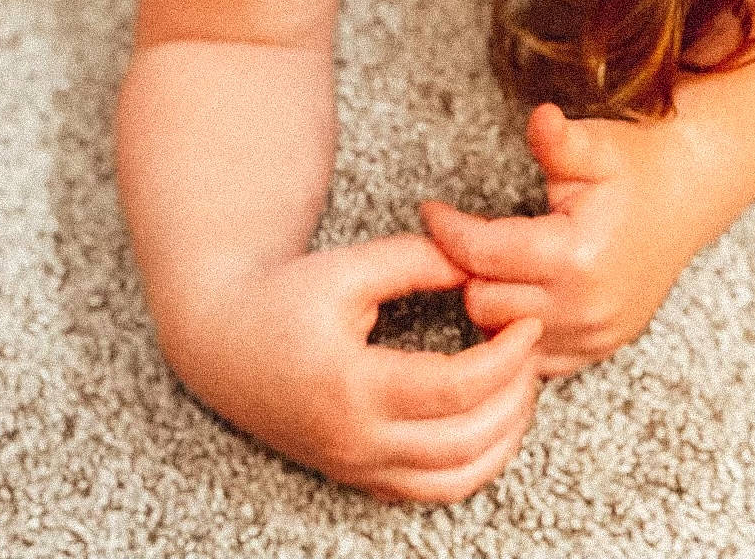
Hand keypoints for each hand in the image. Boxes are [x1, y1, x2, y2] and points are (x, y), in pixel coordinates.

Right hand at [168, 234, 543, 502]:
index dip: (505, 356)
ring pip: (453, 481)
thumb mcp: (349, 266)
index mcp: (354, 386)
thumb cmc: (284, 296)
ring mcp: (355, 465)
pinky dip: (472, 464)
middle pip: (465, 442)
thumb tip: (478, 266)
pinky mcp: (356, 474)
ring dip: (502, 440)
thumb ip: (417, 262)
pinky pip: (429, 491)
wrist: (221, 339)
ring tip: (521, 386)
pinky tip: (490, 419)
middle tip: (533, 351)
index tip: (527, 321)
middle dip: (515, 397)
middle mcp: (356, 440)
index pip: (456, 388)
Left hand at [421, 104, 704, 377]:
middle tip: (465, 235)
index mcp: (579, 256)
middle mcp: (586, 306)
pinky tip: (521, 294)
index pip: (484, 255)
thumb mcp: (596, 144)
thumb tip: (540, 118)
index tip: (432, 211)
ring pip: (503, 337)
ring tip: (494, 262)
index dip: (448, 231)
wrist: (687, 197)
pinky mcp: (598, 350)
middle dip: (468, 268)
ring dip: (491, 302)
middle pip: (484, 303)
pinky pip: (534, 359)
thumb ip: (558, 140)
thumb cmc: (637, 166)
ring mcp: (594, 336)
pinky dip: (518, 330)